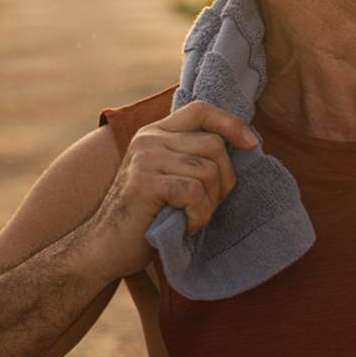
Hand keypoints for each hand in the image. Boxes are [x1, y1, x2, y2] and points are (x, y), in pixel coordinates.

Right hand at [80, 100, 257, 281]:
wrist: (105, 247)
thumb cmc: (147, 217)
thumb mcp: (170, 176)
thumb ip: (193, 156)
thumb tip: (244, 144)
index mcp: (156, 132)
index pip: (201, 109)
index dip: (231, 123)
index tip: (251, 145)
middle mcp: (149, 139)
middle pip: (214, 145)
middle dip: (224, 181)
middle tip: (207, 206)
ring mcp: (145, 158)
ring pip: (208, 171)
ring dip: (209, 204)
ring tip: (191, 218)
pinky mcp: (144, 183)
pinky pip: (194, 192)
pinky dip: (198, 216)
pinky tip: (184, 226)